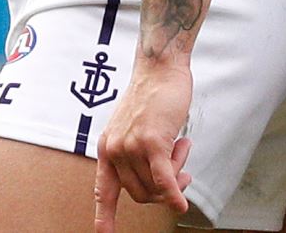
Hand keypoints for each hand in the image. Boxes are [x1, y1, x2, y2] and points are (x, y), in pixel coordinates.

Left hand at [94, 60, 192, 230]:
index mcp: (107, 148)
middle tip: (180, 169)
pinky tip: (182, 203)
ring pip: (156, 185)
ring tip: (181, 148)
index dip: (104, 216)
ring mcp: (132, 146)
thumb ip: (141, 157)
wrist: (160, 68)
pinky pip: (164, 180)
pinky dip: (174, 194)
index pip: (103, 190)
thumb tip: (166, 188)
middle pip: (140, 194)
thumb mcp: (134, 129)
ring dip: (176, 174)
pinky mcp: (152, 142)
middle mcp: (115, 149)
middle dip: (163, 188)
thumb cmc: (152, 97)